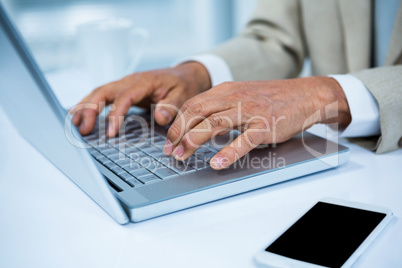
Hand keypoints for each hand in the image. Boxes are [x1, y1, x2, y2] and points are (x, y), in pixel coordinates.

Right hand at [70, 62, 210, 135]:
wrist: (184, 75)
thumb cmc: (183, 86)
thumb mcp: (183, 95)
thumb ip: (172, 106)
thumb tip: (161, 117)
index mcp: (144, 82)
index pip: (124, 97)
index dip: (115, 115)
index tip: (110, 133)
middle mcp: (130, 81)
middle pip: (103, 91)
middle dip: (90, 110)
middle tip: (83, 130)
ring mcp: (124, 85)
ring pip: (99, 93)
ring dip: (85, 107)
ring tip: (74, 124)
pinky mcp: (122, 91)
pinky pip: (102, 96)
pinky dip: (89, 105)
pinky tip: (79, 115)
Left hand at [163, 77, 350, 169]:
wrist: (305, 95)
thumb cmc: (271, 99)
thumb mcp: (241, 96)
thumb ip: (220, 108)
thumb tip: (198, 126)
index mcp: (226, 90)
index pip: (192, 104)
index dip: (177, 123)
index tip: (169, 139)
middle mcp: (235, 98)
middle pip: (197, 112)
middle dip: (179, 132)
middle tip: (171, 150)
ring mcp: (251, 111)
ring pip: (214, 123)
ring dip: (194, 140)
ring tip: (183, 155)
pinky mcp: (265, 126)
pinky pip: (244, 140)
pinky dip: (228, 152)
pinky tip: (216, 163)